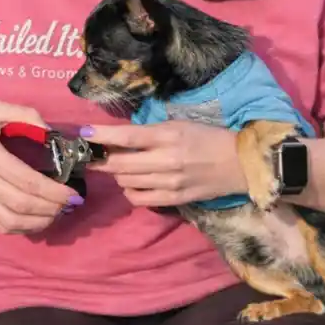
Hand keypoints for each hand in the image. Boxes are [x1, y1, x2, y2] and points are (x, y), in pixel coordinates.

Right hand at [0, 100, 82, 233]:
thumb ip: (24, 115)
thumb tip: (52, 133)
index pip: (23, 179)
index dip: (51, 190)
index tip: (72, 192)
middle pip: (20, 204)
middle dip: (52, 207)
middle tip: (72, 203)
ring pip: (10, 220)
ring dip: (40, 221)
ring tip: (59, 212)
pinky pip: (0, 226)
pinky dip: (23, 228)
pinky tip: (39, 219)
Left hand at [84, 120, 247, 207]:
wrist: (240, 164)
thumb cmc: (208, 138)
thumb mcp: (180, 125)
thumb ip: (151, 132)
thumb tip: (117, 138)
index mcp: (169, 135)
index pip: (127, 136)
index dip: (102, 136)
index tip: (84, 134)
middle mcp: (166, 159)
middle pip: (119, 163)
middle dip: (102, 159)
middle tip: (96, 155)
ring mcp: (169, 182)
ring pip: (126, 181)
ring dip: (117, 174)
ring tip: (121, 167)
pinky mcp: (174, 199)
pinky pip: (138, 199)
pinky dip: (129, 190)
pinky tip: (134, 183)